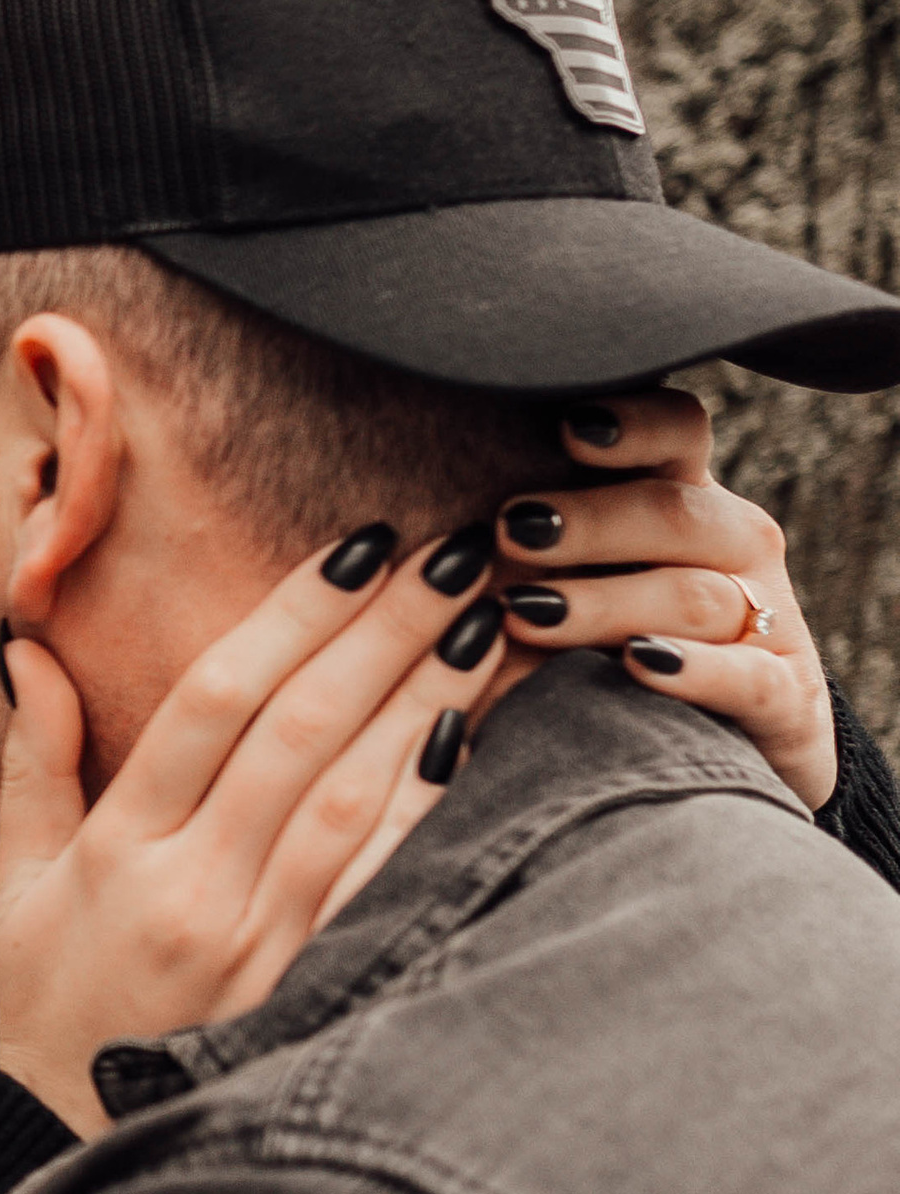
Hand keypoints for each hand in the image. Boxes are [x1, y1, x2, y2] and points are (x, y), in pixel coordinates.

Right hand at [0, 528, 511, 1134]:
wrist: (75, 1144)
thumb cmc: (52, 1002)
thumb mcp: (18, 884)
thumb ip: (34, 761)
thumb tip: (27, 644)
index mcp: (120, 851)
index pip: (213, 703)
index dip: (294, 615)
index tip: (360, 545)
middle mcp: (193, 891)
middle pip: (300, 732)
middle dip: (384, 631)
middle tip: (455, 553)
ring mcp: (259, 944)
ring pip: (355, 796)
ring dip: (424, 700)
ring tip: (484, 622)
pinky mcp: (310, 986)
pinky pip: (381, 880)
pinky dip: (426, 804)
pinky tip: (470, 737)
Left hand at [496, 394, 834, 806]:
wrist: (710, 770)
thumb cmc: (601, 671)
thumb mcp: (562, 604)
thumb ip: (517, 558)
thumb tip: (409, 540)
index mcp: (683, 507)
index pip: (678, 433)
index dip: (631, 423)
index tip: (565, 427)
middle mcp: (733, 550)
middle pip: (677, 512)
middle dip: (590, 519)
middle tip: (510, 531)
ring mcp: (767, 622)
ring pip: (696, 595)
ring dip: (607, 602)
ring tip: (527, 615)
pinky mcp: (785, 700)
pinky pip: (748, 677)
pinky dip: (694, 671)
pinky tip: (638, 665)